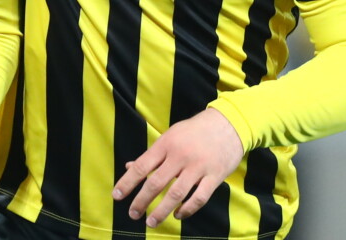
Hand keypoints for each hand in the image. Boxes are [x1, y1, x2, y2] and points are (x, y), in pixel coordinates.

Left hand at [112, 108, 243, 228]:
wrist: (229, 124)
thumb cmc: (194, 131)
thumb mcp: (170, 136)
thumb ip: (152, 154)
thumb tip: (128, 167)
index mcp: (165, 144)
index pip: (141, 166)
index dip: (127, 182)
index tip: (117, 196)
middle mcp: (180, 156)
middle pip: (156, 182)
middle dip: (141, 201)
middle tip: (133, 214)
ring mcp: (198, 167)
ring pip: (176, 194)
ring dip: (162, 211)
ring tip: (151, 222)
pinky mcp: (215, 176)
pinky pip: (199, 198)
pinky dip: (187, 209)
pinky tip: (178, 215)